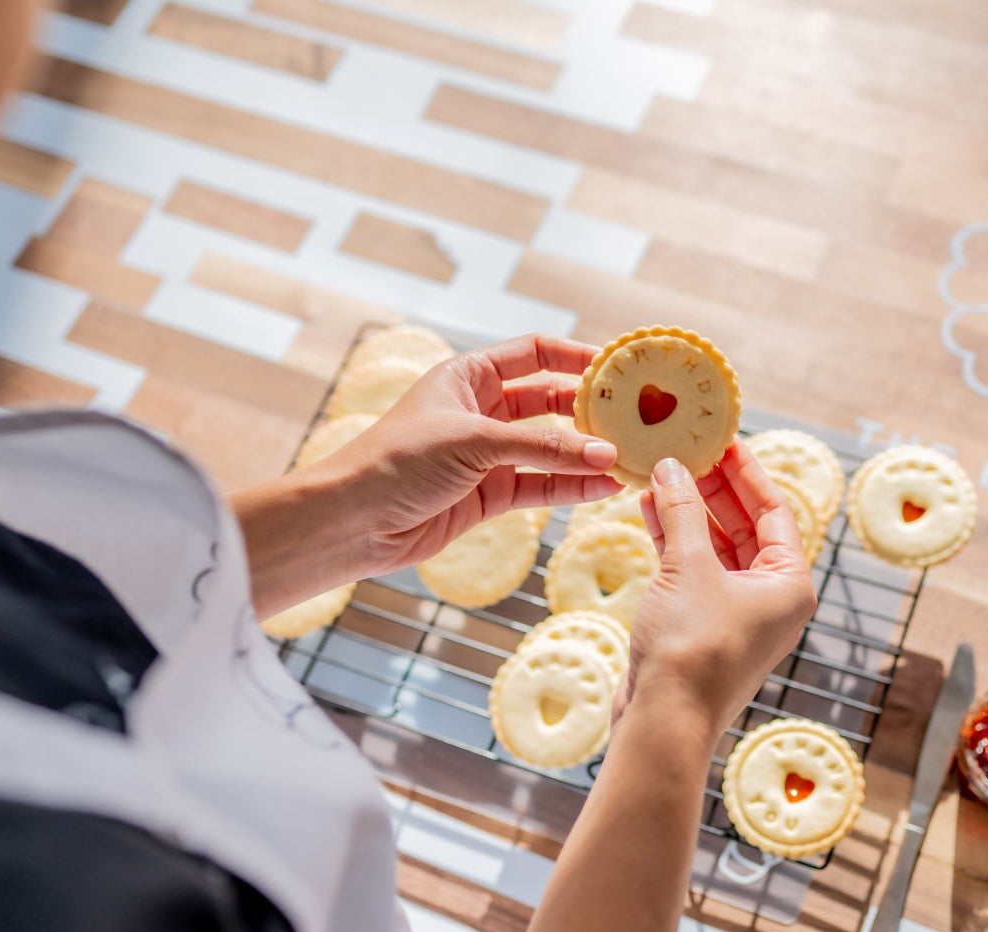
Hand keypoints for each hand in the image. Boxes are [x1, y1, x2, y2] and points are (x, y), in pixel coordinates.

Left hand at [233, 334, 621, 616]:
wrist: (351, 522)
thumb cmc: (396, 462)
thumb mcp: (473, 442)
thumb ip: (543, 447)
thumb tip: (604, 453)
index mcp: (468, 375)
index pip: (535, 353)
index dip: (576, 356)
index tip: (619, 367)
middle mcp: (481, 410)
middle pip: (550, 400)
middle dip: (589, 409)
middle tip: (636, 415)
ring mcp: (487, 455)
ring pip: (550, 448)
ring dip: (586, 453)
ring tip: (630, 456)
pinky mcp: (489, 495)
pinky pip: (541, 486)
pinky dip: (571, 487)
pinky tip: (604, 487)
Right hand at [617, 443, 816, 738]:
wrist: (664, 720)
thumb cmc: (691, 648)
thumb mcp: (688, 567)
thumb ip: (681, 511)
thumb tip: (672, 466)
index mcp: (789, 584)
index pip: (775, 511)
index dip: (746, 472)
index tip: (722, 441)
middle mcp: (770, 599)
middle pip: (745, 527)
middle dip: (713, 490)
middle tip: (687, 451)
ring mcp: (736, 614)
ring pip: (715, 549)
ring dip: (688, 513)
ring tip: (660, 474)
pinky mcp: (702, 627)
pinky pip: (693, 572)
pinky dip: (673, 543)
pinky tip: (650, 511)